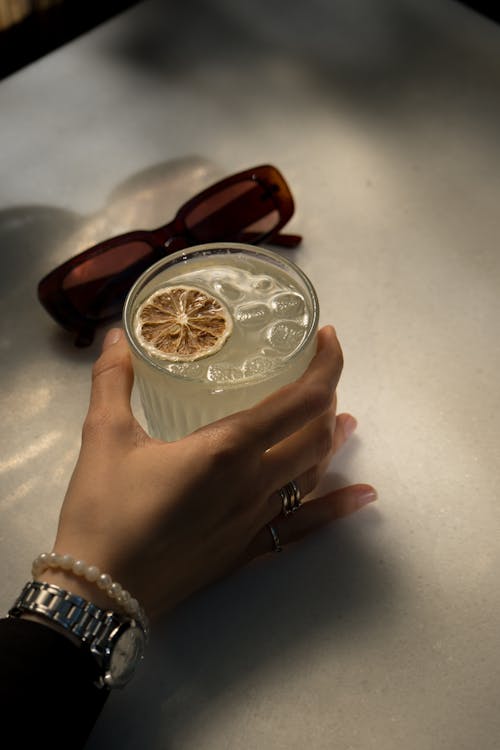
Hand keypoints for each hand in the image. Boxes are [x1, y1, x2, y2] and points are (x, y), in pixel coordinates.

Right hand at [40, 326, 375, 618]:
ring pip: (314, 474)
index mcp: (228, 447)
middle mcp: (255, 481)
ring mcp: (258, 519)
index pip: (301, 399)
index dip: (325, 365)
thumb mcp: (104, 436)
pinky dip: (339, 507)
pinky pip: (305, 526)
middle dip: (326, 400)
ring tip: (346, 422)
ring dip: (332, 443)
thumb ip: (113, 380)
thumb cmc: (104, 510)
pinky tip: (365, 495)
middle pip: (315, 434)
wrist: (100, 591)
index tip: (327, 338)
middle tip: (316, 379)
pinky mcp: (249, 549)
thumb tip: (116, 334)